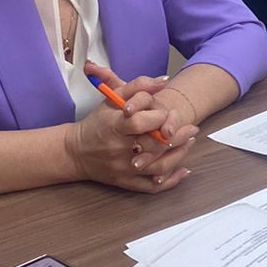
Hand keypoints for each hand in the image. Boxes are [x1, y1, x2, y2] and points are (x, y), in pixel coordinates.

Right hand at [66, 64, 197, 192]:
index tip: (167, 113)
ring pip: (158, 167)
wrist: (75, 152)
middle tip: (192, 128)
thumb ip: (138, 85)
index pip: (141, 123)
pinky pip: (151, 186)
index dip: (159, 117)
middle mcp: (118, 150)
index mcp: (114, 127)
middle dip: (179, 136)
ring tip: (189, 142)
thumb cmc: (97, 123)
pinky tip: (183, 169)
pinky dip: (171, 180)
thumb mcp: (113, 98)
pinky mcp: (125, 182)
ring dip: (179, 154)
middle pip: (154, 146)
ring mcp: (122, 169)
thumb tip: (165, 80)